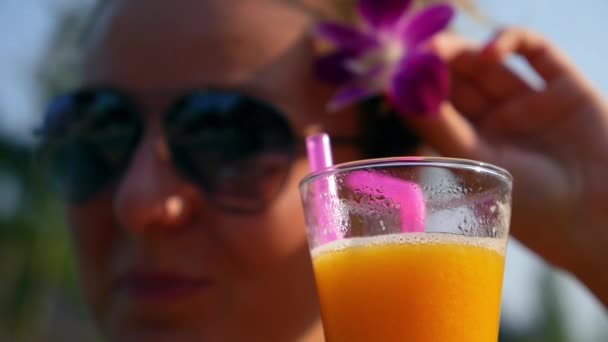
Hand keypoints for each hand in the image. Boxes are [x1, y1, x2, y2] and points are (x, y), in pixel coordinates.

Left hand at [410, 27, 607, 304]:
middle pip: (460, 80)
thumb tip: (397, 93)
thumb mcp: (474, 163)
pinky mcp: (564, 86)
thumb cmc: (531, 208)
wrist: (596, 222)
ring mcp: (530, 102)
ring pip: (489, 64)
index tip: (396, 71)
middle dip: (436, 63)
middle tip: (414, 52)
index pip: (439, 104)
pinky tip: (489, 52)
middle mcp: (498, 121)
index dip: (419, 85)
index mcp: (473, 144)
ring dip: (462, 51)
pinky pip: (536, 51)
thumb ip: (439, 127)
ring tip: (437, 48)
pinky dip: (511, 40)